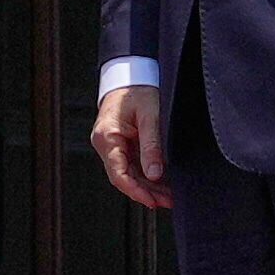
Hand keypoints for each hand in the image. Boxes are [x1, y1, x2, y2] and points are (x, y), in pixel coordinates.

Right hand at [95, 80, 167, 211]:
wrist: (131, 73)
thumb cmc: (139, 89)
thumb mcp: (150, 116)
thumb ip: (152, 146)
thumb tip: (155, 175)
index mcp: (107, 137)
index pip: (118, 174)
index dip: (136, 191)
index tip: (153, 202)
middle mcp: (105, 144)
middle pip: (124, 177)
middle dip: (146, 192)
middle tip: (169, 202)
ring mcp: (112, 145)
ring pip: (128, 174)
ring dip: (148, 186)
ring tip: (169, 197)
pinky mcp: (121, 144)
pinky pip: (132, 165)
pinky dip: (146, 175)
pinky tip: (162, 184)